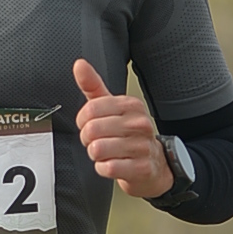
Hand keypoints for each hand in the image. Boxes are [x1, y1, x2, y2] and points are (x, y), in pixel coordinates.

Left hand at [73, 58, 173, 199]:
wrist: (153, 165)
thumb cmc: (128, 134)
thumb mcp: (111, 108)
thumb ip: (93, 86)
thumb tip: (79, 64)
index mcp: (131, 105)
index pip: (90, 109)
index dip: (82, 121)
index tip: (88, 125)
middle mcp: (139, 123)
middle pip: (92, 130)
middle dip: (88, 140)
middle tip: (97, 142)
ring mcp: (142, 146)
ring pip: (98, 150)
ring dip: (95, 155)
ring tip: (106, 153)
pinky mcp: (142, 167)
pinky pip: (108, 168)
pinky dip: (103, 169)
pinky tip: (112, 165)